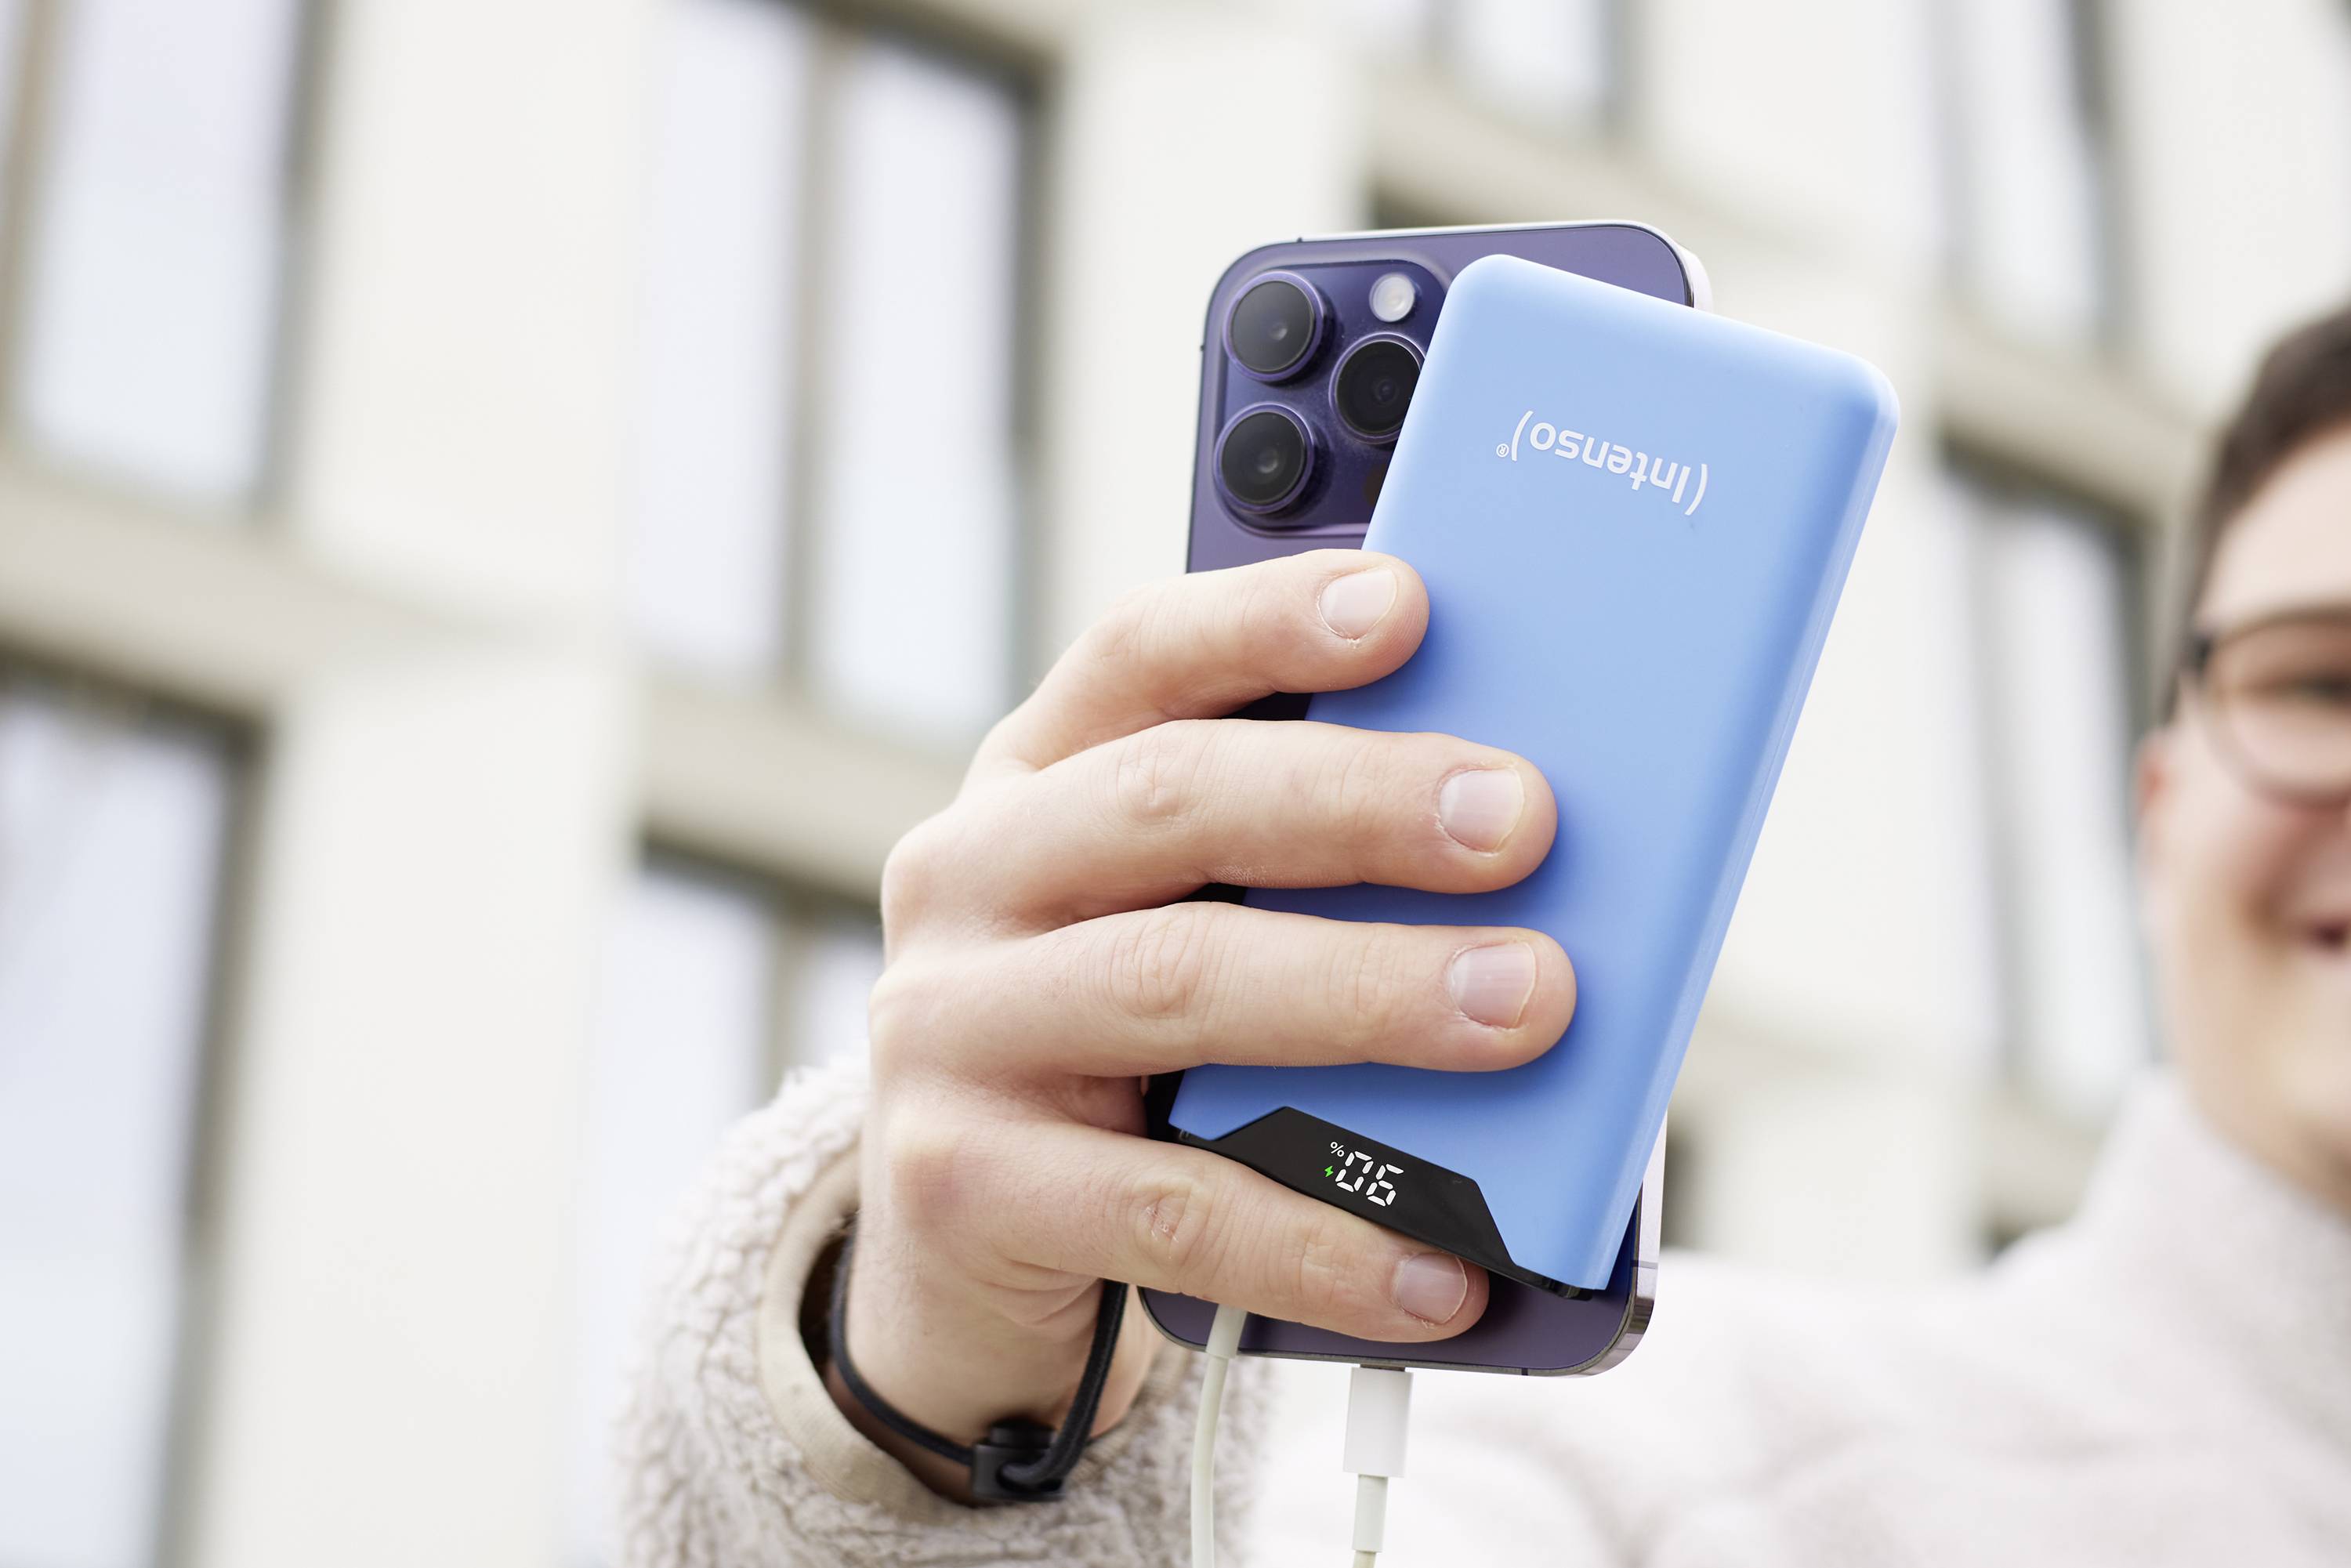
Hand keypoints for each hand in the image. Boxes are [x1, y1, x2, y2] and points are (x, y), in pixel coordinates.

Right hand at [828, 549, 1572, 1500]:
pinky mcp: (959, 1185)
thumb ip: (1296, 870)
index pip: (1139, 657)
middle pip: (1168, 801)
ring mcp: (944, 1030)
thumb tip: (1526, 846)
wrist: (966, 1253)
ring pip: (1174, 986)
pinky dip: (1324, 1239)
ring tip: (1527, 1010)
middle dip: (1359, 801)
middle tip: (1521, 820)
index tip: (1410, 601)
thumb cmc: (1128, 1054)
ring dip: (1369, 993)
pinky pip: (1171, 1207)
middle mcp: (968, 879)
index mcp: (1033, 779)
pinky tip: (1443, 1266)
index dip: (1268, 619)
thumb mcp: (1185, 921)